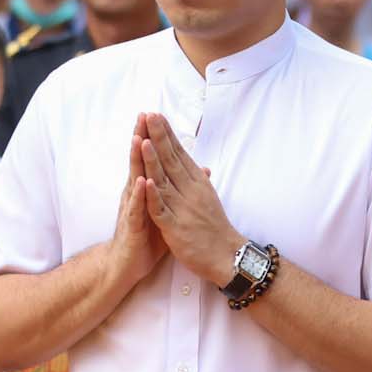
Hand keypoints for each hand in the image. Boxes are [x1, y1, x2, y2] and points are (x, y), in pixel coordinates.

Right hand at [104, 128, 168, 291]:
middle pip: (139, 161)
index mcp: (145, 189)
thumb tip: (197, 171)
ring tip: (140, 139)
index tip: (157, 115)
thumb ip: (175, 190)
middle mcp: (136, 194)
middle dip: (141, 138)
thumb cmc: (146, 237)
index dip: (153, 137)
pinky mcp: (132, 226)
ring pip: (134, 180)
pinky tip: (142, 182)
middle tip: (143, 115)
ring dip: (137, 160)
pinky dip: (139, 195)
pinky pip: (136, 209)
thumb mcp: (164, 210)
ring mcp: (132, 208)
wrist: (128, 263)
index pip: (149, 158)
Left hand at [138, 114, 244, 283]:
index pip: (180, 153)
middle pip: (172, 160)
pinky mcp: (175, 227)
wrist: (226, 256)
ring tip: (144, 140)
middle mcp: (190, 191)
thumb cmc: (215, 229)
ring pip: (164, 180)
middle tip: (150, 115)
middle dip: (160, 137)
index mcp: (197, 183)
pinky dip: (154, 195)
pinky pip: (162, 209)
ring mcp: (182, 208)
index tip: (157, 115)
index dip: (168, 134)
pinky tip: (147, 181)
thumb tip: (199, 166)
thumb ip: (200, 181)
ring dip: (154, 160)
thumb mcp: (209, 198)